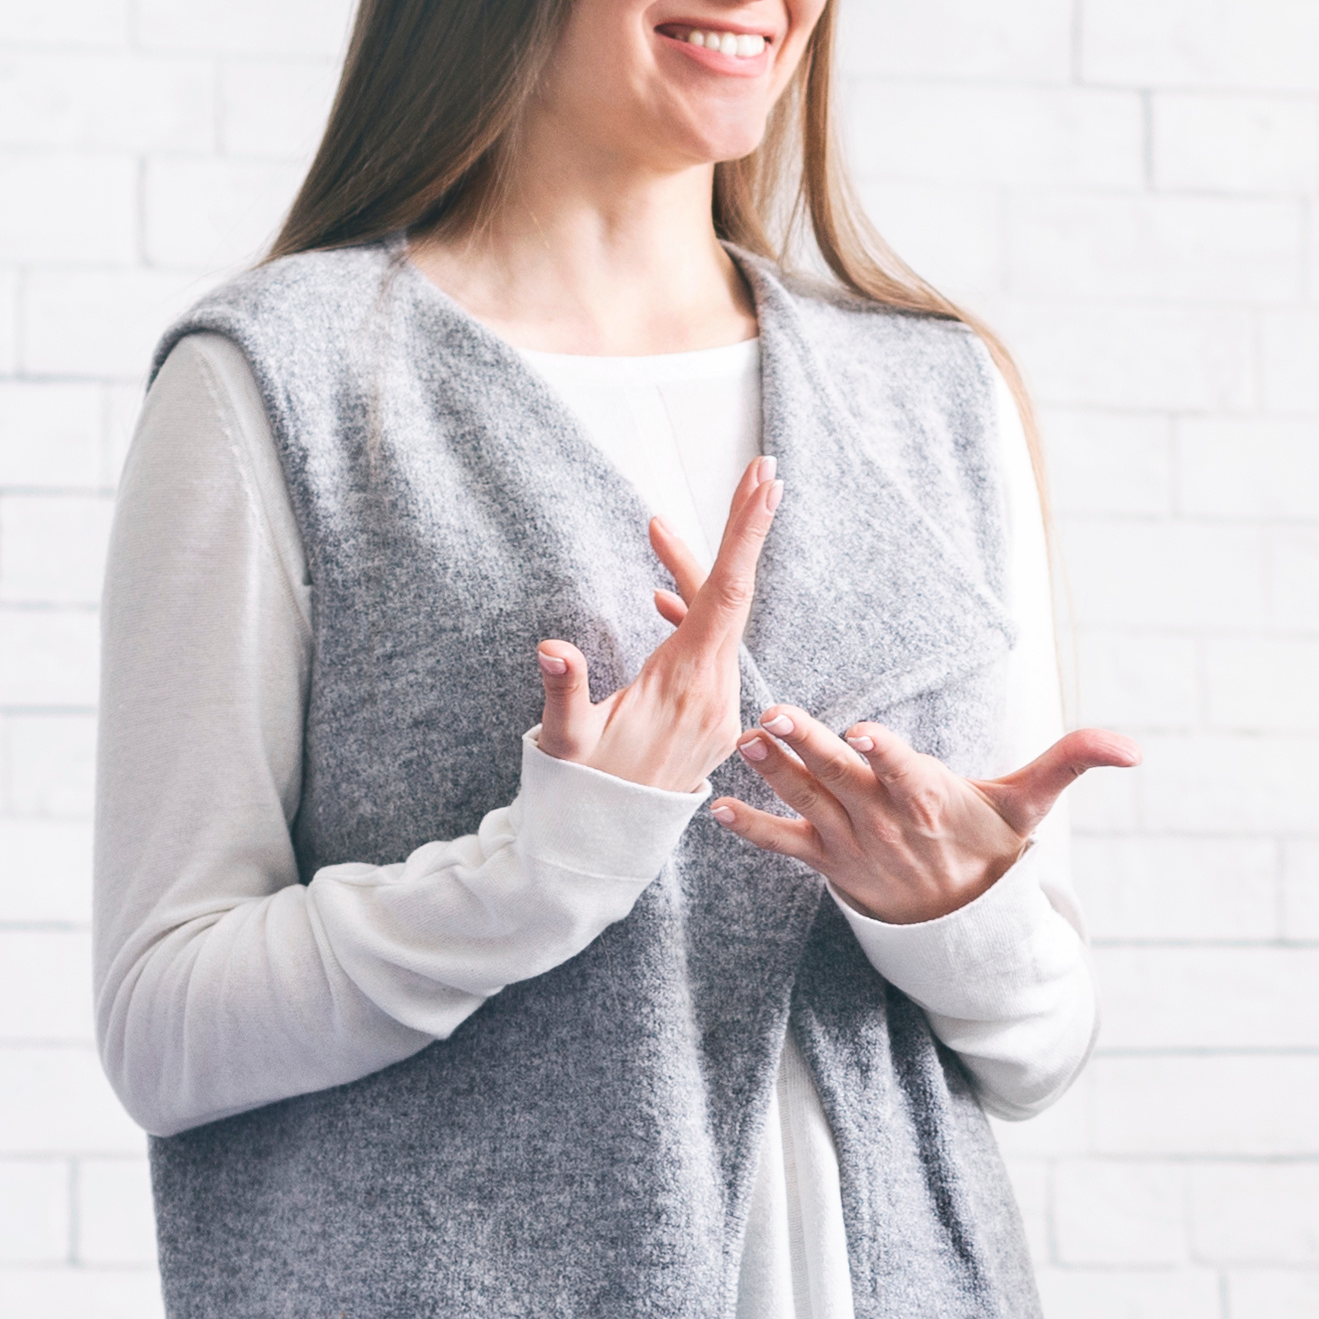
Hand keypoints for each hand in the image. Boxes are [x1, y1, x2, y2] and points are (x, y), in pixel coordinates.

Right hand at [533, 456, 779, 797]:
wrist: (606, 848)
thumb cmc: (582, 792)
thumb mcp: (565, 743)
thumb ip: (563, 694)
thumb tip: (551, 649)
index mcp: (684, 685)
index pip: (724, 595)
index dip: (745, 536)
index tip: (766, 483)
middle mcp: (714, 692)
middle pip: (733, 596)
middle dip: (744, 531)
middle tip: (760, 470)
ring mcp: (718, 706)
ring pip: (717, 621)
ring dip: (693, 574)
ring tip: (657, 529)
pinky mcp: (711, 717)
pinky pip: (709, 651)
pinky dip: (688, 616)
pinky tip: (661, 598)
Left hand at [713, 703, 1137, 924]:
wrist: (958, 924)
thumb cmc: (990, 846)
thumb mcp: (1029, 804)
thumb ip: (1071, 762)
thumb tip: (1133, 748)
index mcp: (933, 801)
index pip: (909, 773)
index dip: (887, 755)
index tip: (865, 732)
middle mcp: (887, 824)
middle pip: (845, 780)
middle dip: (811, 747)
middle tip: (776, 714)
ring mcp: (852, 844)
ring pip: (808, 802)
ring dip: (773, 773)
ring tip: (745, 741)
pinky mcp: (826, 861)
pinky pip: (783, 846)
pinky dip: (750, 829)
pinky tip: (715, 810)